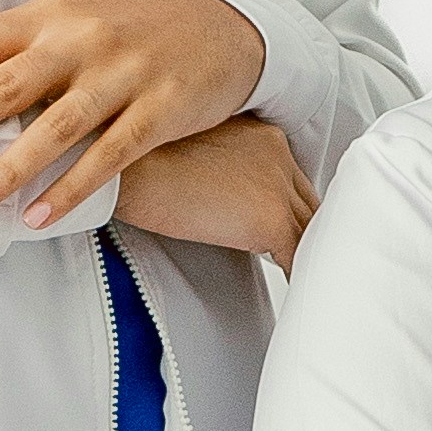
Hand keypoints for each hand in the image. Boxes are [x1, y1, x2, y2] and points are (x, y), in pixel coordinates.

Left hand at [0, 0, 265, 229]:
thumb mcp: (74, 25)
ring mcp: (123, 75)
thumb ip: (21, 54)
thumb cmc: (130, 35)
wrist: (223, 32)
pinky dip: (70, 189)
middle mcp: (82, 40)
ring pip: (56, 126)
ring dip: (9, 168)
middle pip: (8, 84)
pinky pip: (109, 157)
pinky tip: (36, 217)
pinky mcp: (161, 110)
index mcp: (50, 16)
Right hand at [113, 114, 314, 267]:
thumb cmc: (136, 164)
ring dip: (303, 258)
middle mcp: (277, 154)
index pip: (289, 181)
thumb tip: (218, 207)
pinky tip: (292, 294)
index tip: (280, 236)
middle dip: (303, 235)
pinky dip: (297, 278)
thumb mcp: (190, 160)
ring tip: (299, 284)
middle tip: (297, 264)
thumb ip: (218, 177)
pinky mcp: (270, 219)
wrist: (123, 167)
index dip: (286, 212)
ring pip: (308, 231)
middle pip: (306, 204)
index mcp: (260, 136)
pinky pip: (297, 258)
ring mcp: (277, 186)